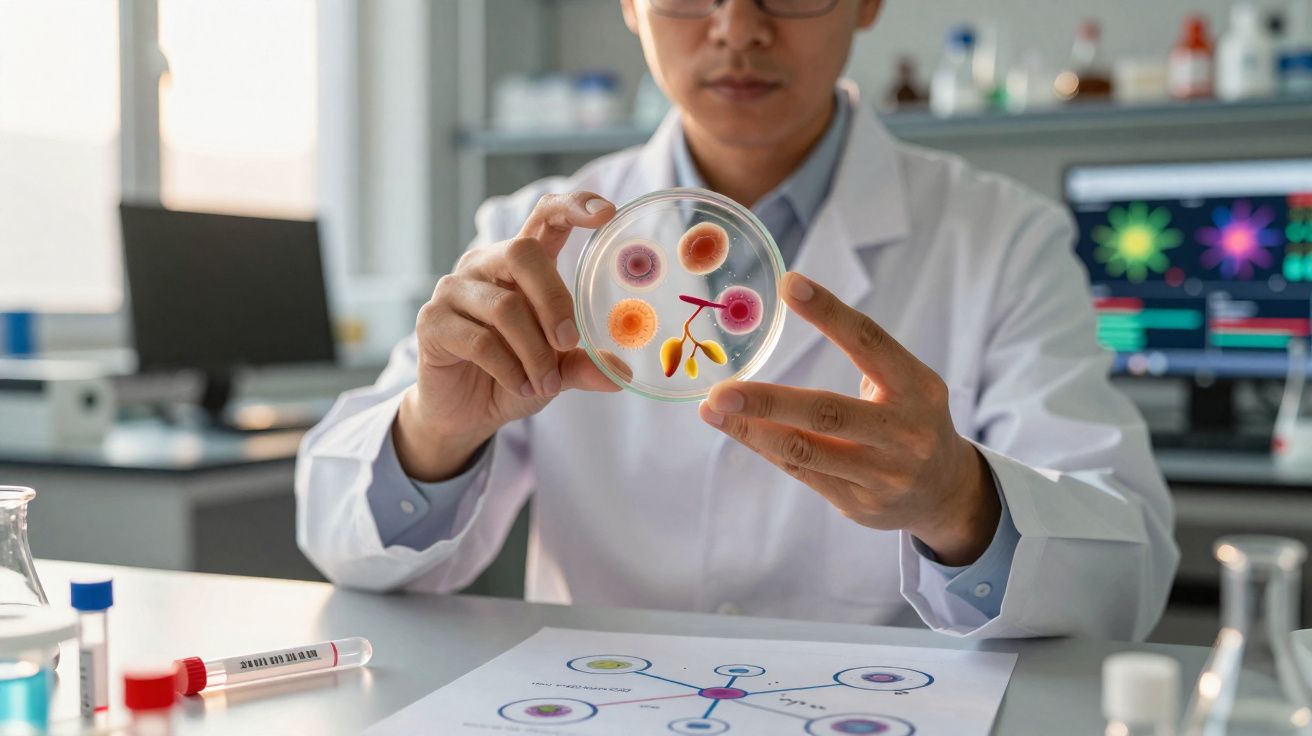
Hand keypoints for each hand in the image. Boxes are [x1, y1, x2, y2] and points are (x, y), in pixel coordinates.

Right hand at [396, 192, 625, 481]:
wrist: (463, 413)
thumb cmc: (513, 376)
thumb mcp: (556, 370)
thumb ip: (583, 364)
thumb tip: (620, 375)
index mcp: (520, 264)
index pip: (545, 216)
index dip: (572, 206)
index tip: (606, 213)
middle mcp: (484, 264)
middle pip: (523, 253)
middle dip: (554, 300)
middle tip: (569, 342)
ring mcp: (454, 289)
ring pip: (505, 307)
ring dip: (534, 353)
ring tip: (545, 384)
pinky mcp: (432, 321)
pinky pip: (481, 341)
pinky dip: (509, 370)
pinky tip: (520, 386)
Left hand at [698, 272, 998, 565]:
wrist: (946, 493)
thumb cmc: (910, 421)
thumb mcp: (908, 385)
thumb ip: (865, 360)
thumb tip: (793, 314)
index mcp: (917, 388)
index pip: (870, 342)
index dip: (830, 313)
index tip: (790, 284)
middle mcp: (904, 432)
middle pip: (828, 412)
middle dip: (769, 401)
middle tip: (722, 389)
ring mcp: (882, 473)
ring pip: (805, 449)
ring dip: (752, 429)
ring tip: (712, 410)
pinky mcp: (860, 503)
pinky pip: (801, 472)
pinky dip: (764, 447)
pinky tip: (736, 429)